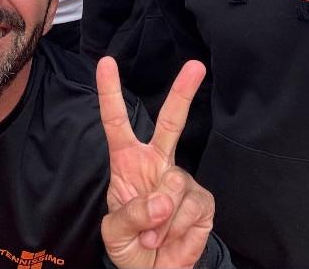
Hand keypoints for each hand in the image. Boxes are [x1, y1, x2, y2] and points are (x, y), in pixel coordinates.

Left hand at [99, 58, 214, 268]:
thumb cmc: (130, 245)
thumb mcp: (114, 232)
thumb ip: (131, 214)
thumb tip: (162, 201)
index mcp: (127, 162)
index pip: (116, 122)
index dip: (110, 92)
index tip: (106, 63)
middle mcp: (157, 164)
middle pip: (170, 122)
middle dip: (183, 93)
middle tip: (196, 66)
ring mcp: (182, 181)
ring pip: (174, 185)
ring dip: (161, 219)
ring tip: (153, 237)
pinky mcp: (202, 201)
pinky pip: (191, 209)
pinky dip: (178, 230)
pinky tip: (171, 239)